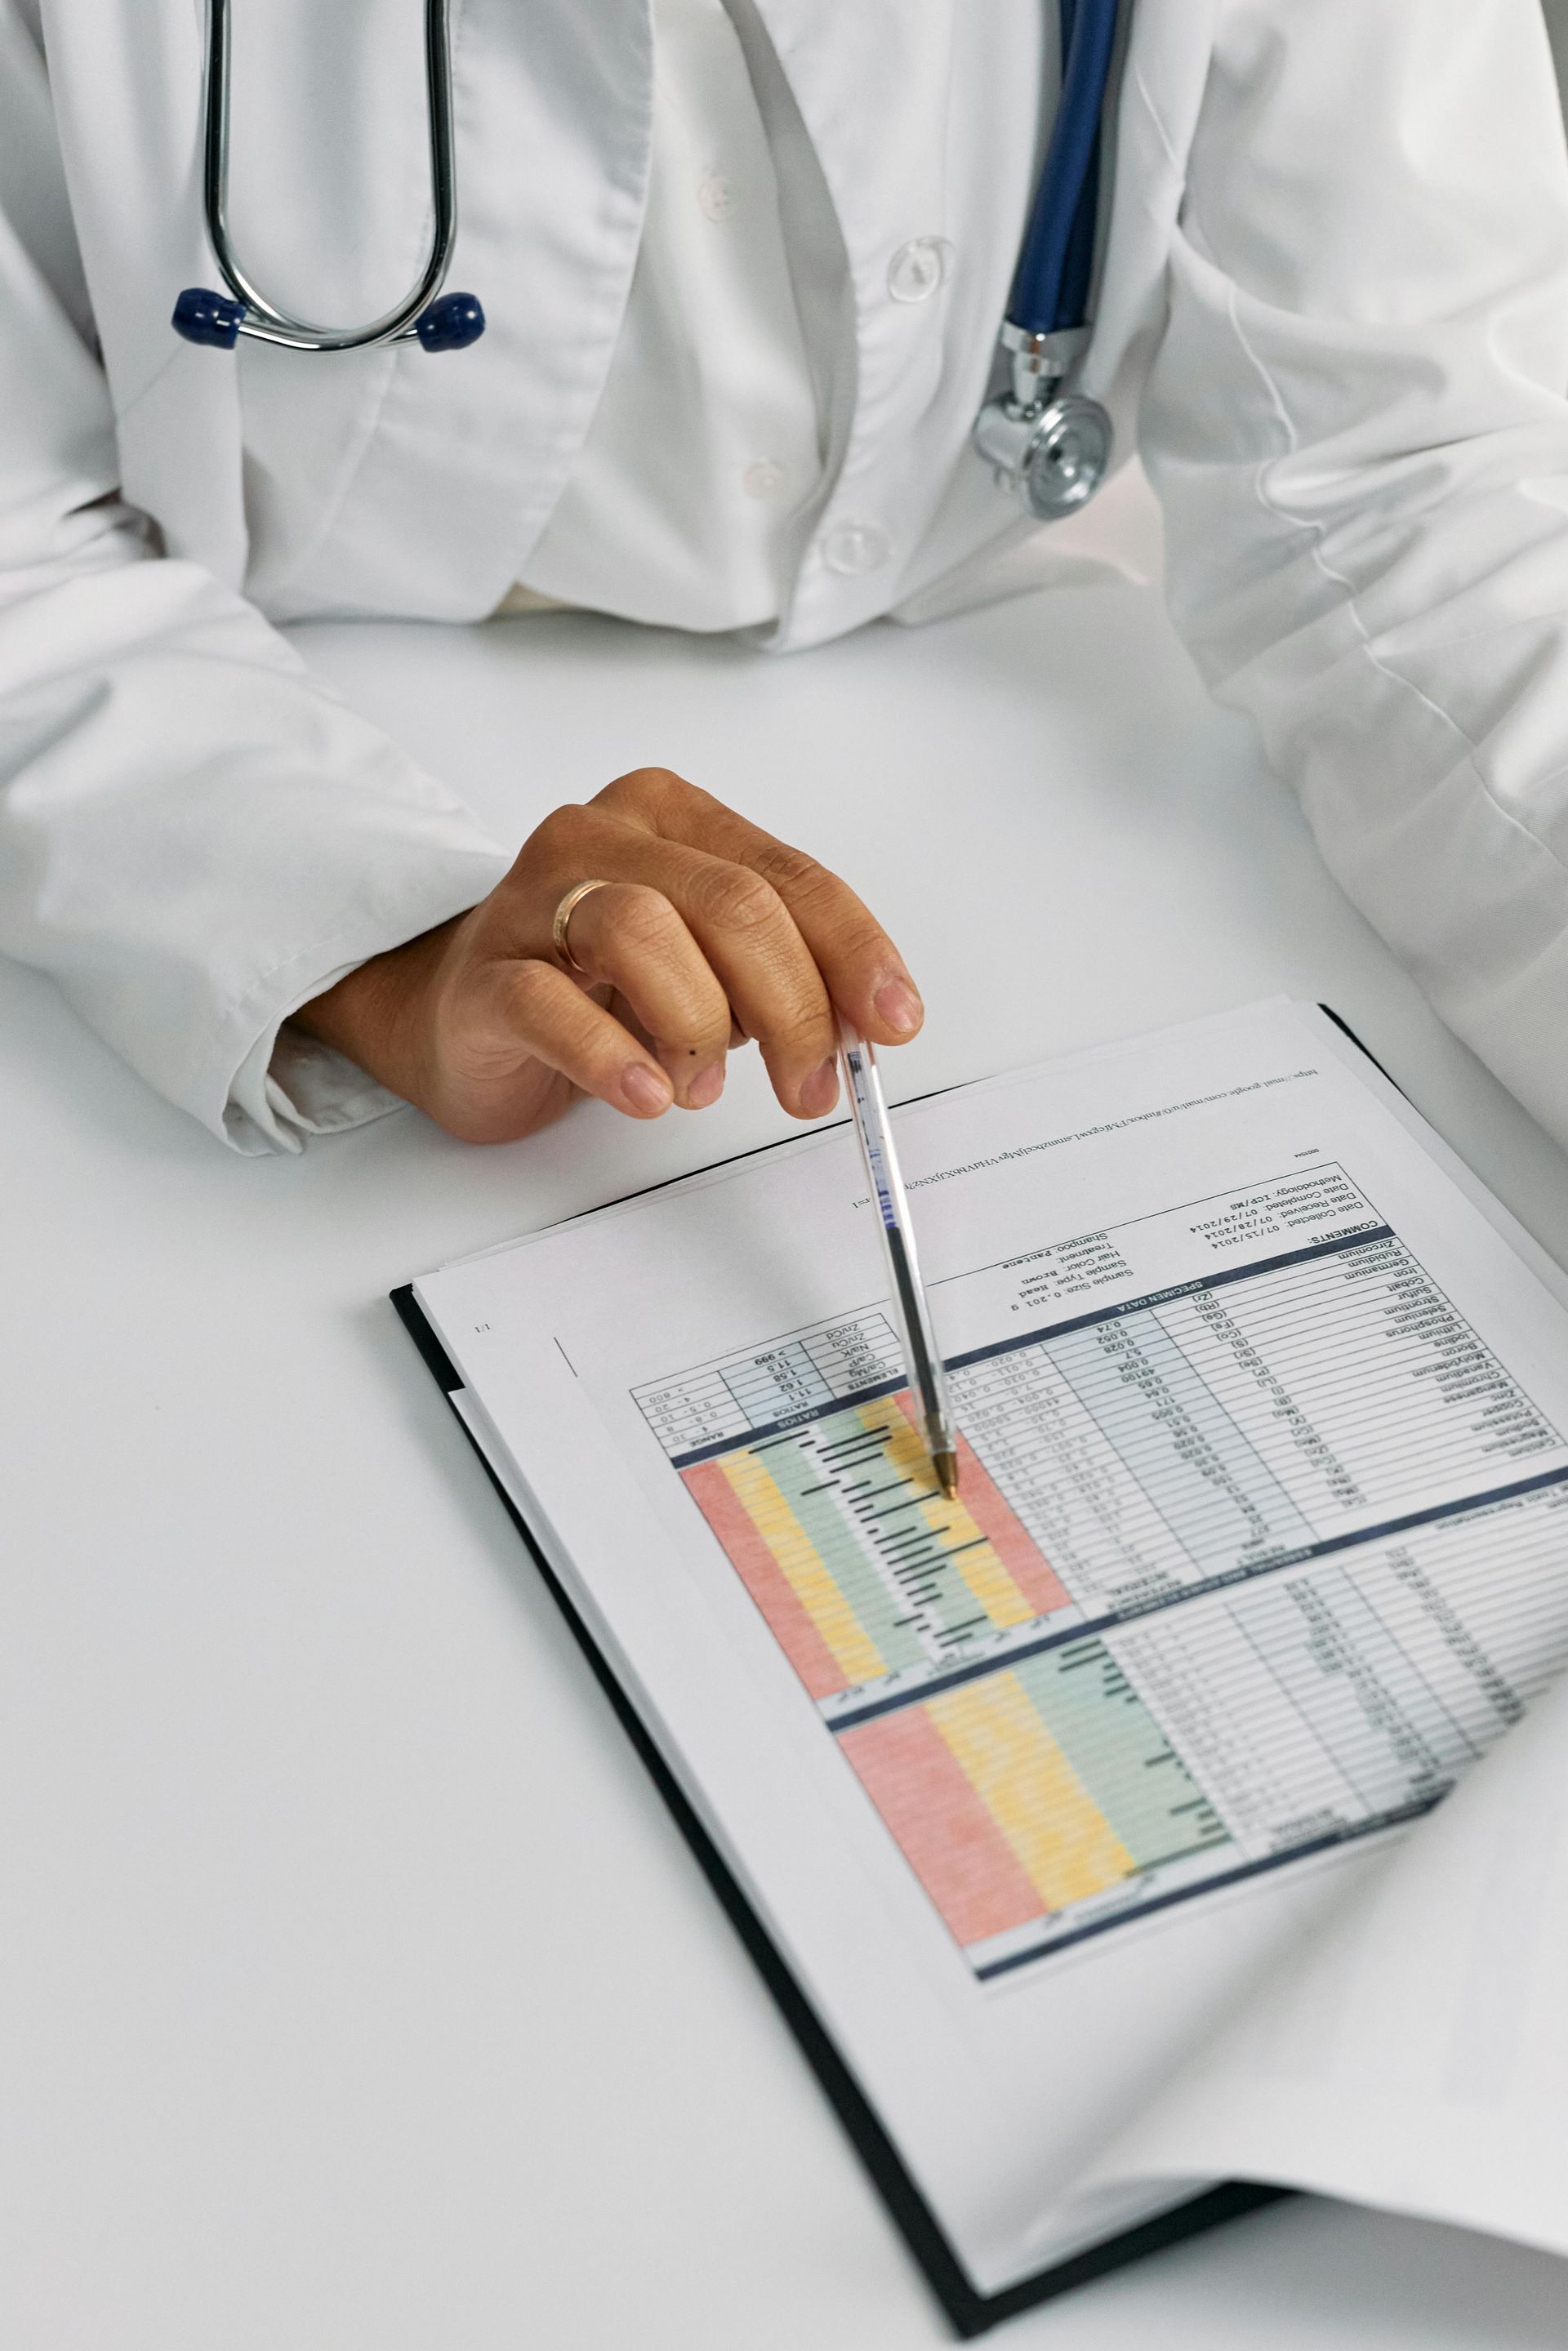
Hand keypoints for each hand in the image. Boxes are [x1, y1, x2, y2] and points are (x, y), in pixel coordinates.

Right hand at [291, 767, 923, 1143]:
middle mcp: (602, 838)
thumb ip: (781, 978)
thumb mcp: (709, 969)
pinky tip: (647, 1094)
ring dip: (698, 1026)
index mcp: (672, 819)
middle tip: (811, 1087)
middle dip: (794, 1008)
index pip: (788, 877)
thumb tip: (863, 1024)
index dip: (852, 952)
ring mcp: (533, 899)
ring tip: (700, 1086)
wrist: (459, 1017)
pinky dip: (613, 1057)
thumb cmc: (595, 986)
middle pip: (729, 905)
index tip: (891, 1022)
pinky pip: (551, 1004)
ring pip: (643, 931)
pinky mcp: (485, 974)